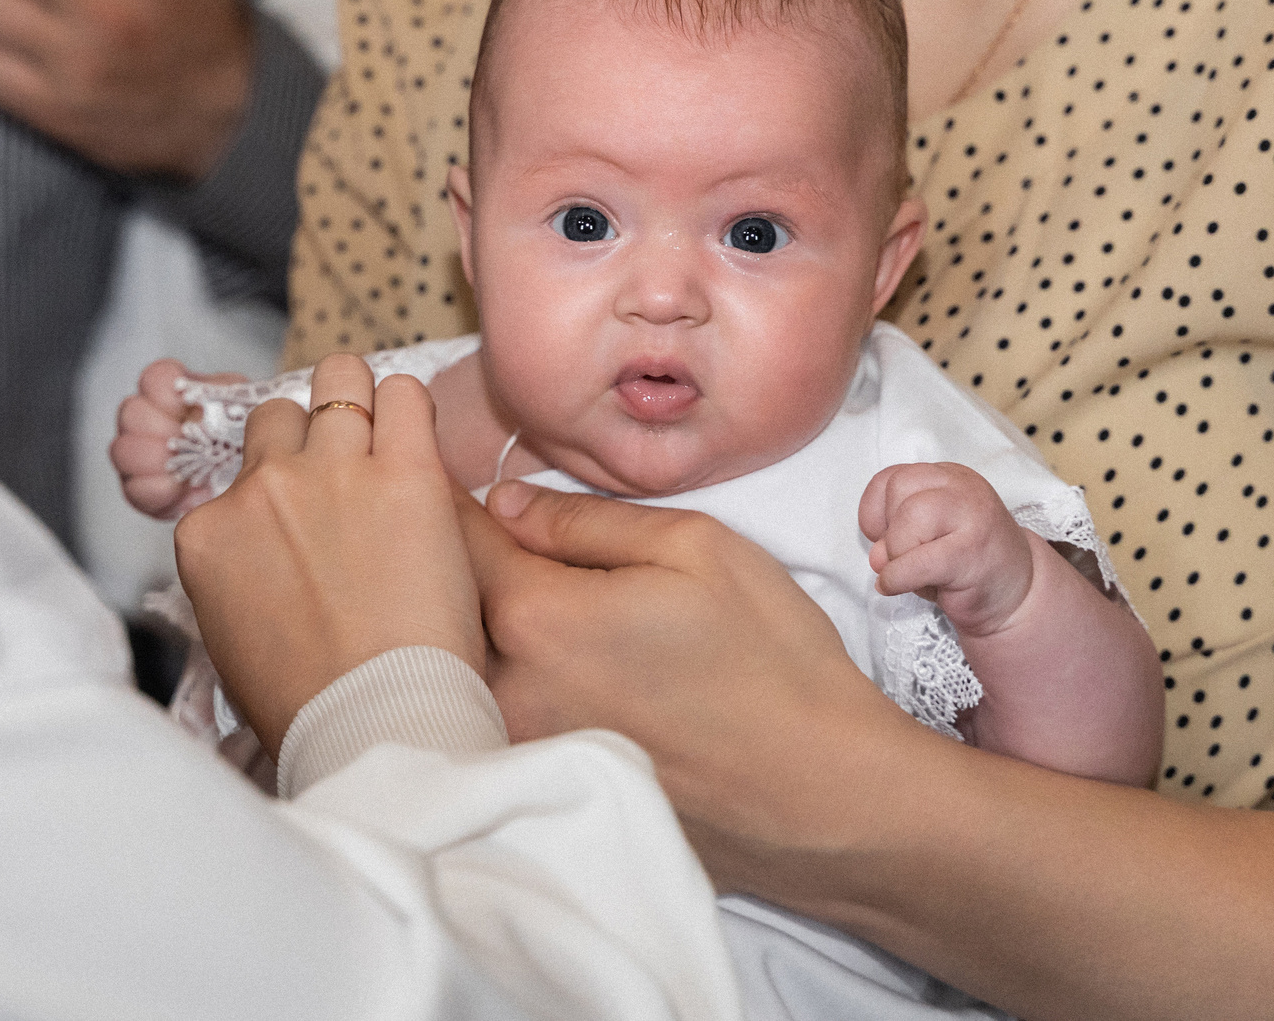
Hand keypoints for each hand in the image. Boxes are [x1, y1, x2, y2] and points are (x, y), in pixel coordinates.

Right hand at [111, 359, 244, 520]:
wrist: (248, 484)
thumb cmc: (247, 440)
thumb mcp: (252, 410)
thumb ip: (243, 402)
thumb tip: (256, 404)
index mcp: (179, 394)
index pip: (155, 378)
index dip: (163, 389)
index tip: (184, 403)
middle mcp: (154, 421)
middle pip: (132, 412)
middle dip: (157, 426)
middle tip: (184, 438)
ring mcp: (145, 457)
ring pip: (123, 449)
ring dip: (151, 458)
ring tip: (181, 465)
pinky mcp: (146, 492)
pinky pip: (133, 488)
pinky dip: (154, 489)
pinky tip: (176, 488)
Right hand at [175, 354, 486, 757]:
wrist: (375, 728)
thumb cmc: (313, 707)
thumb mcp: (234, 641)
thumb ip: (241, 578)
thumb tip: (265, 559)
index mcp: (209, 532)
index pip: (241, 474)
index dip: (281, 490)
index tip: (311, 517)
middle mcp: (261, 489)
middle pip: (282, 416)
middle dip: (313, 436)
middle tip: (351, 474)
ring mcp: (331, 472)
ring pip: (340, 378)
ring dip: (362, 404)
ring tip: (389, 443)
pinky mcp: (405, 471)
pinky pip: (406, 393)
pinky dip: (413, 409)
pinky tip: (421, 445)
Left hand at [462, 481, 918, 888]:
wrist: (821, 796)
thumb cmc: (772, 662)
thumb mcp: (696, 548)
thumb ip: (586, 520)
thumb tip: (507, 503)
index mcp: (539, 617)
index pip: (457, 538)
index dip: (451, 498)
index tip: (456, 477)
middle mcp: (510, 690)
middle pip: (453, 605)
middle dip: (467, 565)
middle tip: (505, 538)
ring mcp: (523, 750)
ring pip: (473, 665)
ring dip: (490, 629)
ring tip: (552, 608)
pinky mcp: (546, 789)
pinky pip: (504, 717)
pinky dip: (519, 685)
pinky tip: (579, 675)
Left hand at [858, 462, 1035, 639]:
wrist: (1018, 595)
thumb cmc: (966, 565)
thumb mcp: (926, 538)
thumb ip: (897, 534)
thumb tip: (877, 555)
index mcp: (949, 477)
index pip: (894, 476)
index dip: (875, 508)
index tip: (880, 535)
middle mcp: (963, 487)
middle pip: (899, 488)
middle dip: (889, 530)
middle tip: (901, 557)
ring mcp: (973, 515)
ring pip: (910, 516)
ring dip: (897, 552)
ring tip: (909, 572)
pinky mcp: (973, 550)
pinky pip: (919, 561)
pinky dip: (897, 577)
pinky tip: (896, 586)